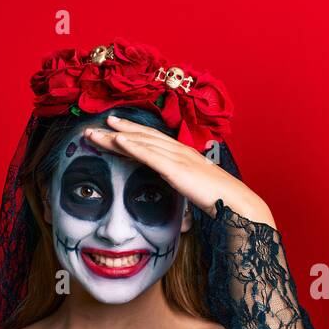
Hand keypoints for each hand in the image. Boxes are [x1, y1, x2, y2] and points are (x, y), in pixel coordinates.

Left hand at [84, 116, 275, 227]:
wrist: (235, 202)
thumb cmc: (217, 197)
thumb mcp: (193, 184)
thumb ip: (180, 178)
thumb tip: (170, 179)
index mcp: (182, 154)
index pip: (151, 140)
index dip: (130, 132)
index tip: (111, 129)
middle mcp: (178, 150)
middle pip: (142, 136)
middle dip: (116, 130)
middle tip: (93, 126)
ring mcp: (177, 157)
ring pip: (141, 142)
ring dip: (116, 136)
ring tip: (96, 132)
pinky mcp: (176, 168)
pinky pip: (150, 154)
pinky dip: (132, 145)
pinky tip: (118, 140)